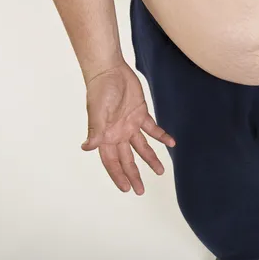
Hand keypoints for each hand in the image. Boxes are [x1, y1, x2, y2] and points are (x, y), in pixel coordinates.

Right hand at [82, 61, 174, 194]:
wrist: (110, 69)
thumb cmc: (100, 89)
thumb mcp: (97, 111)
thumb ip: (95, 129)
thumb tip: (87, 147)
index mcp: (105, 136)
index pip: (111, 161)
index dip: (118, 175)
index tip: (126, 189)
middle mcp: (117, 134)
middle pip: (127, 159)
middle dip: (133, 175)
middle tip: (141, 190)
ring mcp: (129, 125)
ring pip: (141, 147)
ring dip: (150, 159)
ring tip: (160, 171)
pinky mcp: (140, 114)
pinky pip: (152, 129)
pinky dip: (161, 136)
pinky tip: (171, 143)